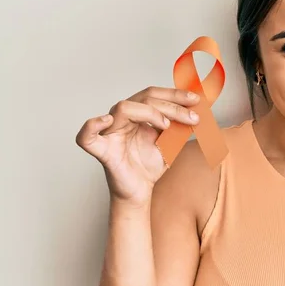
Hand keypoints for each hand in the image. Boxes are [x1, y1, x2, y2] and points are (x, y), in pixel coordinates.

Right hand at [75, 87, 199, 205]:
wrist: (140, 191)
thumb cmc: (150, 165)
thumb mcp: (171, 142)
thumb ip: (180, 126)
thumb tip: (198, 111)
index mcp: (137, 114)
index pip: (154, 94)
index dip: (175, 95)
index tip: (196, 100)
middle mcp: (122, 118)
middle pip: (144, 98)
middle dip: (172, 104)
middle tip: (193, 116)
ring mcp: (111, 132)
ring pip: (124, 107)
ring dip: (151, 112)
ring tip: (167, 125)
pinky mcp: (102, 150)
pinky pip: (86, 137)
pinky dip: (92, 125)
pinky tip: (107, 120)